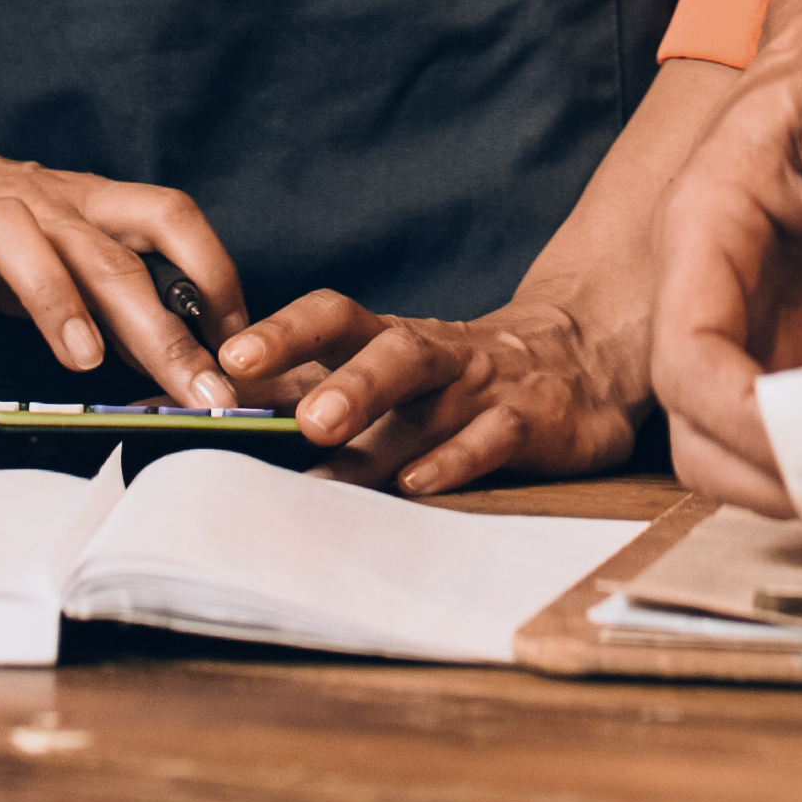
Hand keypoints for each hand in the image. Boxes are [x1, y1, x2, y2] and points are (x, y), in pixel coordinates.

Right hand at [0, 118, 247, 406]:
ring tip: (85, 357)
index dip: (214, 274)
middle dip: (160, 328)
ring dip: (58, 296)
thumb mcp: (65, 252)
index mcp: (89, 208)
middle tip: (196, 390)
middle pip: (109, 257)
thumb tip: (190, 358)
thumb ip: (118, 298)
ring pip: (22, 240)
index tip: (238, 348)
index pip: (169, 219)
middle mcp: (41, 204)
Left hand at [216, 289, 636, 493]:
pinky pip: (493, 436)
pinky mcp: (532, 421)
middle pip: (383, 346)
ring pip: (428, 384)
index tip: (224, 361)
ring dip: (369, 396)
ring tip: (320, 428)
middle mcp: (437, 356)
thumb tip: (218, 418)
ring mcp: (485, 386)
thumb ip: (316, 397)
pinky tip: (418, 482)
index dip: (282, 333)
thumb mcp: (393, 383)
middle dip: (329, 371)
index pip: (335, 320)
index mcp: (395, 341)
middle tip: (274, 395)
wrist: (584, 361)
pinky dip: (454, 458)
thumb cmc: (461, 382)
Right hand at [647, 7, 801, 507]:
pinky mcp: (788, 331)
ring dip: (791, 473)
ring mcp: (745, 314)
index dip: (741, 419)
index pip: (686, 355)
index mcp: (703, 224)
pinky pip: (787, 413)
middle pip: (691, 420)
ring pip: (729, 433)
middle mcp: (707, 282)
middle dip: (761, 473)